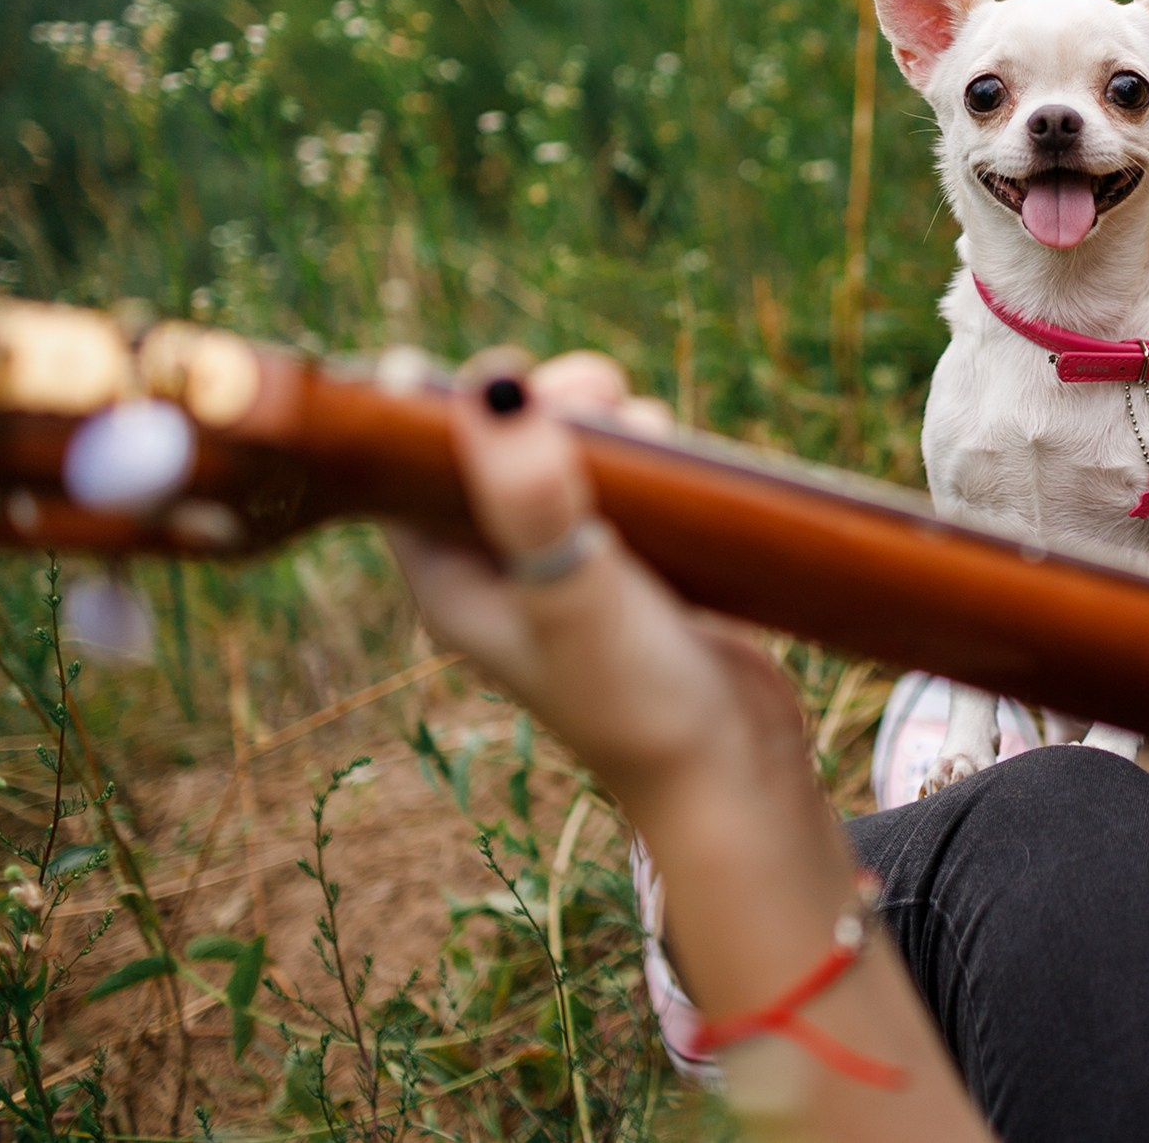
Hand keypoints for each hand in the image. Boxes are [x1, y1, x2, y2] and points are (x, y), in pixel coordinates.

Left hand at [385, 351, 806, 807]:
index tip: (511, 375)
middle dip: (553, 407)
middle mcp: (500, 570)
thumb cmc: (638, 700)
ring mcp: (569, 568)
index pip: (413, 464)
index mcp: (451, 580)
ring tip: (655, 447)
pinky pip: (630, 484)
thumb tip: (492, 385)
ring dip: (615, 430)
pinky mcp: (636, 568)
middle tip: (603, 399)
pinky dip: (654, 464)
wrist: (735, 773)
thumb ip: (529, 495)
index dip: (450, 406)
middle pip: (500, 446)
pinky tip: (683, 476)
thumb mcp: (574, 593)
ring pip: (574, 456)